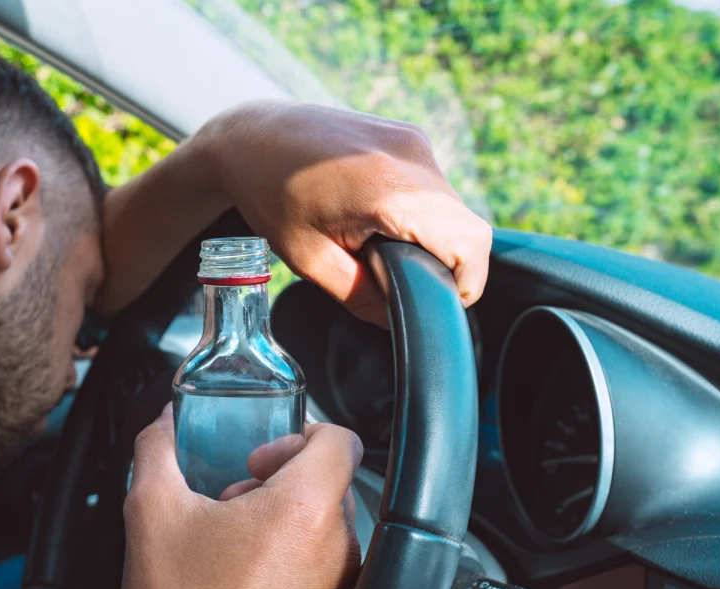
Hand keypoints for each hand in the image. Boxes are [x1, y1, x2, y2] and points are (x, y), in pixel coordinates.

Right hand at [94, 411, 362, 588]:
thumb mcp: (150, 512)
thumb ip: (157, 449)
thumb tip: (164, 422)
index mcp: (303, 512)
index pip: (337, 438)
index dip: (297, 430)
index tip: (258, 452)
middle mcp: (335, 547)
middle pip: (327, 479)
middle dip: (278, 476)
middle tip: (230, 497)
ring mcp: (338, 585)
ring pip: (323, 521)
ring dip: (280, 515)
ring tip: (229, 540)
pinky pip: (320, 562)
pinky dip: (287, 554)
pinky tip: (240, 575)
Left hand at [199, 101, 493, 322]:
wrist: (252, 136)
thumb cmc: (271, 195)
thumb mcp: (309, 261)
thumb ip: (362, 298)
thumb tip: (400, 322)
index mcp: (389, 189)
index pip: (468, 244)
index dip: (464, 283)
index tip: (435, 303)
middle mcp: (412, 156)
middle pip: (468, 229)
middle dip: (445, 264)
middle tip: (398, 279)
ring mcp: (414, 140)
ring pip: (454, 209)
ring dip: (432, 237)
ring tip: (378, 243)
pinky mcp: (410, 135)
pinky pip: (436, 188)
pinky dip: (420, 213)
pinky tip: (376, 217)